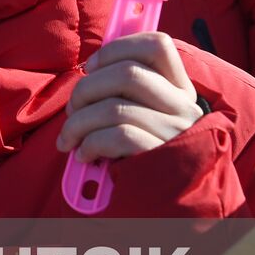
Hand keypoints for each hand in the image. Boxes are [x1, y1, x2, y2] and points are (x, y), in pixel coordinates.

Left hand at [57, 32, 204, 162]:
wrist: (171, 209)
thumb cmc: (142, 155)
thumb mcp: (143, 118)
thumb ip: (124, 92)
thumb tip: (89, 67)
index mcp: (180, 89)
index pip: (158, 44)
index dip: (116, 48)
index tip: (92, 66)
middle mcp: (184, 107)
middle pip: (126, 74)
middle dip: (85, 90)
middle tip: (72, 110)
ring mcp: (175, 133)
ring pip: (115, 108)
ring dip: (78, 123)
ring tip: (69, 140)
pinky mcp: (161, 158)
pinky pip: (116, 137)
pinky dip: (90, 144)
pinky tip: (85, 155)